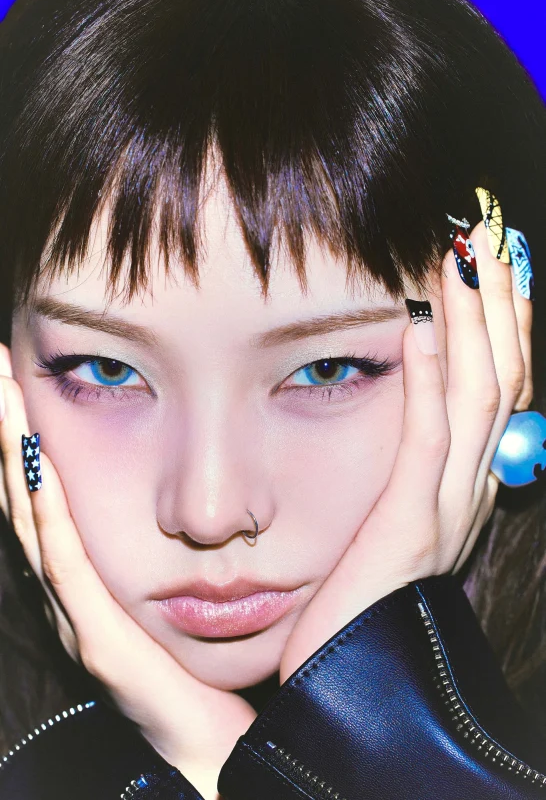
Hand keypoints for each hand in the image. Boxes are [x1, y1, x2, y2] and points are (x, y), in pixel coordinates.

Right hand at [0, 351, 255, 799]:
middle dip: (7, 430)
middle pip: (25, 496)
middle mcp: (68, 590)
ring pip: (34, 519)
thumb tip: (191, 493)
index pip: (44, 493)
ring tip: (3, 393)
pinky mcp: (95, 638)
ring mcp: (75, 614)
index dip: (23, 438)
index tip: (17, 376)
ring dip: (14, 454)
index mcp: (86, 575)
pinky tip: (37, 466)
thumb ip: (163, 543)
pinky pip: (66, 565)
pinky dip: (47, 512)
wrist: (212, 746)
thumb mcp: (171, 587)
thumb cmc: (198, 666)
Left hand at [279, 221, 532, 681]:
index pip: (500, 386)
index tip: (490, 264)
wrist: (351, 675)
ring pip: (482, 397)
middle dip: (501, 303)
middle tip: (487, 237)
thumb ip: (415, 460)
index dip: (503, 322)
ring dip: (476, 322)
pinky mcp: (414, 523)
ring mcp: (451, 505)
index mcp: (470, 482)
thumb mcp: (398, 513)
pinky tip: (420, 324)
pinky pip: (431, 437)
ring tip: (462, 257)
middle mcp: (475, 487)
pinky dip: (431, 376)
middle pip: (505, 378)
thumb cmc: (361, 589)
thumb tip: (414, 393)